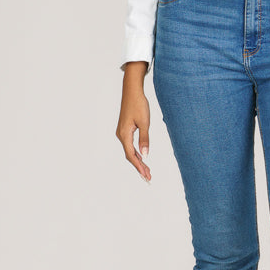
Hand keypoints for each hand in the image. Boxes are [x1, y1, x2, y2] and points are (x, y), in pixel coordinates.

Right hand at [116, 62, 151, 181]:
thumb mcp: (145, 122)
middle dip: (139, 167)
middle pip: (130, 156)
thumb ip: (145, 139)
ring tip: (147, 171)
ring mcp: (122, 133)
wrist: (132, 91)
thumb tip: (146, 155)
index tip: (146, 175)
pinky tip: (143, 158)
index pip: (132, 155)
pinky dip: (136, 154)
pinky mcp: (125, 130)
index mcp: (124, 135)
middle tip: (148, 178)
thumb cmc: (139, 105)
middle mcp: (121, 135)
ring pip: (130, 151)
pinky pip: (130, 145)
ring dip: (139, 161)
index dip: (139, 166)